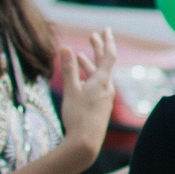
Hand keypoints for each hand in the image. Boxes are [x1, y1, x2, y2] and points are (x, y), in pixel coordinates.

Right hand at [54, 30, 116, 161]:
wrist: (85, 144)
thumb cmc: (78, 116)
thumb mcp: (71, 90)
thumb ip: (69, 69)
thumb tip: (66, 47)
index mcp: (102, 81)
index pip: (109, 55)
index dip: (107, 41)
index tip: (105, 29)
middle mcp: (107, 88)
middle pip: (104, 64)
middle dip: (98, 49)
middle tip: (93, 36)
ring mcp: (104, 98)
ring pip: (98, 76)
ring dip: (90, 64)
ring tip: (82, 56)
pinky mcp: (100, 107)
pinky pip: (96, 87)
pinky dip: (88, 78)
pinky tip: (80, 80)